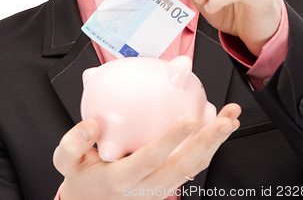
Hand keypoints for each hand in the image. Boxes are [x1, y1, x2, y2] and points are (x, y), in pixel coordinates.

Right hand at [53, 104, 240, 199]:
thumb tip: (91, 125)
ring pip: (195, 168)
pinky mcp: (168, 183)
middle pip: (185, 166)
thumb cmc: (83, 180)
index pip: (152, 159)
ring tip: (232, 118)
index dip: (172, 140)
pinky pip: (193, 167)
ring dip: (216, 143)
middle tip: (227, 120)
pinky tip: (219, 127)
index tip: (190, 119)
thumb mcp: (67, 163)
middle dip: (209, 142)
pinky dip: (210, 147)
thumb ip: (72, 144)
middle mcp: (147, 187)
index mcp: (123, 179)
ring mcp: (161, 188)